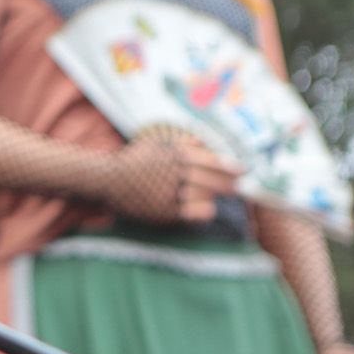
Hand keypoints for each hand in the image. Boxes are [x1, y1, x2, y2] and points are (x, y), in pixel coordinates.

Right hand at [105, 129, 242, 223]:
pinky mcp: (164, 210)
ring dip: (214, 196)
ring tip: (218, 196)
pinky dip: (204, 211)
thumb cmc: (134, 160)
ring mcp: (171, 192)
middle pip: (212, 180)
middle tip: (240, 187)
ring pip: (204, 196)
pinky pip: (192, 212)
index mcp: (177, 155)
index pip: (212, 161)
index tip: (245, 170)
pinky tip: (208, 210)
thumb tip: (202, 141)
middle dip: (230, 184)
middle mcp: (176, 172)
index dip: (231, 167)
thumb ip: (180, 142)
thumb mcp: (156, 143)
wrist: (108, 178)